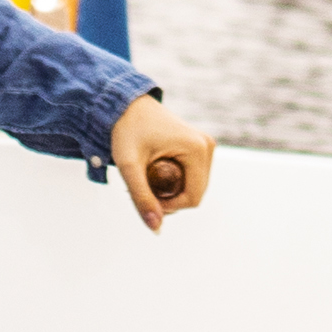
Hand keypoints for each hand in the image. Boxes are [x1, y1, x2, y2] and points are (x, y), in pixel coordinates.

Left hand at [109, 94, 215, 229]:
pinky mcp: (199, 145)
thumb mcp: (129, 165)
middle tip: (142, 185)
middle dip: (170, 198)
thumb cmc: (125, 129)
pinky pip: (192, 175)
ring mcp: (205, 144)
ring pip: (194, 186)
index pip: (193, 198)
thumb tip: (156, 228)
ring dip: (172, 190)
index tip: (145, 197)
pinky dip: (175, 179)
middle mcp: (206, 145)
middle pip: (195, 193)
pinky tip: (155, 169)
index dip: (170, 207)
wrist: (124, 102)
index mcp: (197, 149)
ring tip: (147, 175)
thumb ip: (142, 197)